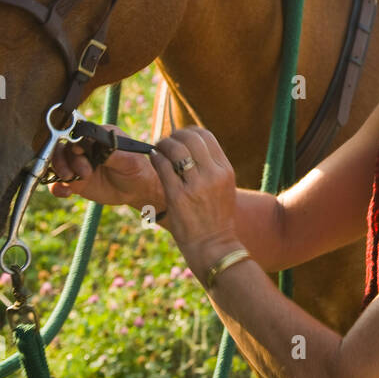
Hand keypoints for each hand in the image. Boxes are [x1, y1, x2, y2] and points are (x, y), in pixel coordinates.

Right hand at [47, 123, 163, 212]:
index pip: (80, 133)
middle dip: (67, 159)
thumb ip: (111, 152)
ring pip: (57, 162)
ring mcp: (79, 164)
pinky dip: (56, 187)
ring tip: (71, 180)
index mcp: (100, 136)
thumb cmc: (138, 171)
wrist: (137, 193)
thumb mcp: (129, 161)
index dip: (75, 142)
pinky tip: (66, 192)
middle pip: (64, 147)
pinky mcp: (76, 181)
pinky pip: (57, 182)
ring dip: (59, 170)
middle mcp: (86, 148)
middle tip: (83, 172)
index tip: (79, 152)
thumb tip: (92, 144)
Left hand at [148, 128, 244, 272]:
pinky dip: (155, 158)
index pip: (206, 136)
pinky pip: (163, 166)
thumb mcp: (223, 189)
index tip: (180, 137)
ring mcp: (196, 185)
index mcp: (225, 170)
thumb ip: (212, 168)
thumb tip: (191, 148)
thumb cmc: (215, 219)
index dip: (189, 132)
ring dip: (163, 144)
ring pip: (176, 149)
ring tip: (157, 149)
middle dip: (174, 135)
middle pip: (191, 138)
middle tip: (165, 142)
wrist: (214, 246)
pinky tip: (153, 160)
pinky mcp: (178, 196)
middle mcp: (213, 174)